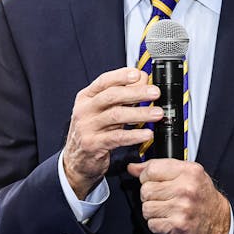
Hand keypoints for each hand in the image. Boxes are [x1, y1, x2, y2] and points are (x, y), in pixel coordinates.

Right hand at [61, 68, 162, 196]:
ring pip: (116, 116)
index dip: (121, 76)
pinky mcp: (93, 144)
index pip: (103, 81)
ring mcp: (87, 127)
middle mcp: (84, 110)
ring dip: (140, 113)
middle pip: (111, 96)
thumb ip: (122, 96)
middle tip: (154, 93)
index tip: (138, 74)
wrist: (76, 159)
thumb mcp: (103, 111)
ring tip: (157, 113)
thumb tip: (141, 79)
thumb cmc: (92, 131)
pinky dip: (134, 135)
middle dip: (136, 93)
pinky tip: (146, 133)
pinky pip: (117, 138)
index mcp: (86, 97)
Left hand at [127, 159, 230, 233]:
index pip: (151, 169)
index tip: (152, 181)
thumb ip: (158, 167)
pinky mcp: (178, 226)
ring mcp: (182, 208)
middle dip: (149, 196)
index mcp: (188, 171)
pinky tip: (168, 220)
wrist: (219, 221)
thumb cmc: (201, 196)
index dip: (146, 176)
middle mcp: (186, 189)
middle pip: (146, 190)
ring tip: (166, 209)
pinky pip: (152, 223)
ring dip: (152, 211)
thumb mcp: (186, 174)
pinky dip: (157, 224)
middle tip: (162, 198)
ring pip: (146, 208)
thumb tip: (133, 167)